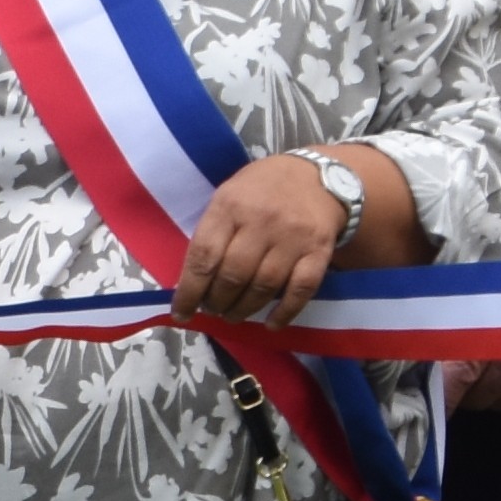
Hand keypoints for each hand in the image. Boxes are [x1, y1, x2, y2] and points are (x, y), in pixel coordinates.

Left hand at [179, 152, 351, 325]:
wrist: (318, 176)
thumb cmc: (263, 189)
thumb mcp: (229, 195)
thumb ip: (213, 232)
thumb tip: (192, 280)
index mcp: (230, 205)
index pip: (204, 256)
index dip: (190, 291)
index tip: (182, 313)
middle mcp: (261, 221)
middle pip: (233, 276)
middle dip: (217, 302)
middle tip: (213, 309)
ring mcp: (292, 237)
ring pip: (263, 287)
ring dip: (244, 309)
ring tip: (233, 314)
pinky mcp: (319, 251)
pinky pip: (300, 290)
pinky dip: (284, 312)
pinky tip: (271, 324)